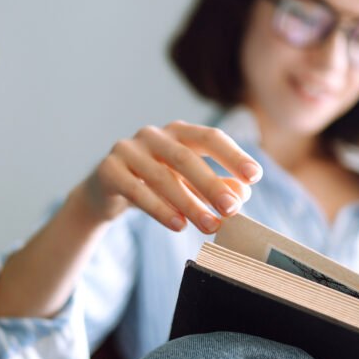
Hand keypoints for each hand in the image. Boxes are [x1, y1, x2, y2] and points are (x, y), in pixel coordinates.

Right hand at [80, 121, 261, 232]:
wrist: (104, 193)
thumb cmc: (154, 186)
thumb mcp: (187, 185)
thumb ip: (214, 187)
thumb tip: (242, 194)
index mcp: (178, 132)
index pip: (210, 137)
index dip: (233, 155)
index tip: (255, 176)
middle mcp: (153, 135)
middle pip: (186, 158)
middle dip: (212, 184)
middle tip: (232, 209)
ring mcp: (127, 150)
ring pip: (162, 177)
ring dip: (189, 204)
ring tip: (209, 226)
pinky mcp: (108, 170)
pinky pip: (137, 191)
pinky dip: (160, 210)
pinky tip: (178, 226)